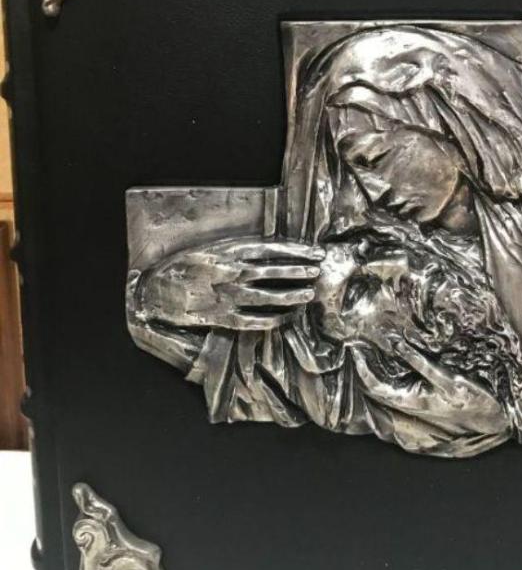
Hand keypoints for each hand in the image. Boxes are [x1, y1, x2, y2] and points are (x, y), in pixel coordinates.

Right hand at [139, 237, 324, 330]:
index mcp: (229, 252)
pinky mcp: (222, 318)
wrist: (155, 291)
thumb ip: (239, 250)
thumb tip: (271, 250)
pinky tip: (285, 318)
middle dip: (300, 272)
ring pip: (268, 297)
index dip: (297, 250)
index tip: (315, 251)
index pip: (272, 248)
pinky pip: (253, 321)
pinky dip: (272, 320)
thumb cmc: (184, 265)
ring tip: (308, 295)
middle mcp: (231, 273)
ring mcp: (227, 297)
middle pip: (274, 272)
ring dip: (291, 296)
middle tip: (317, 272)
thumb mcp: (211, 249)